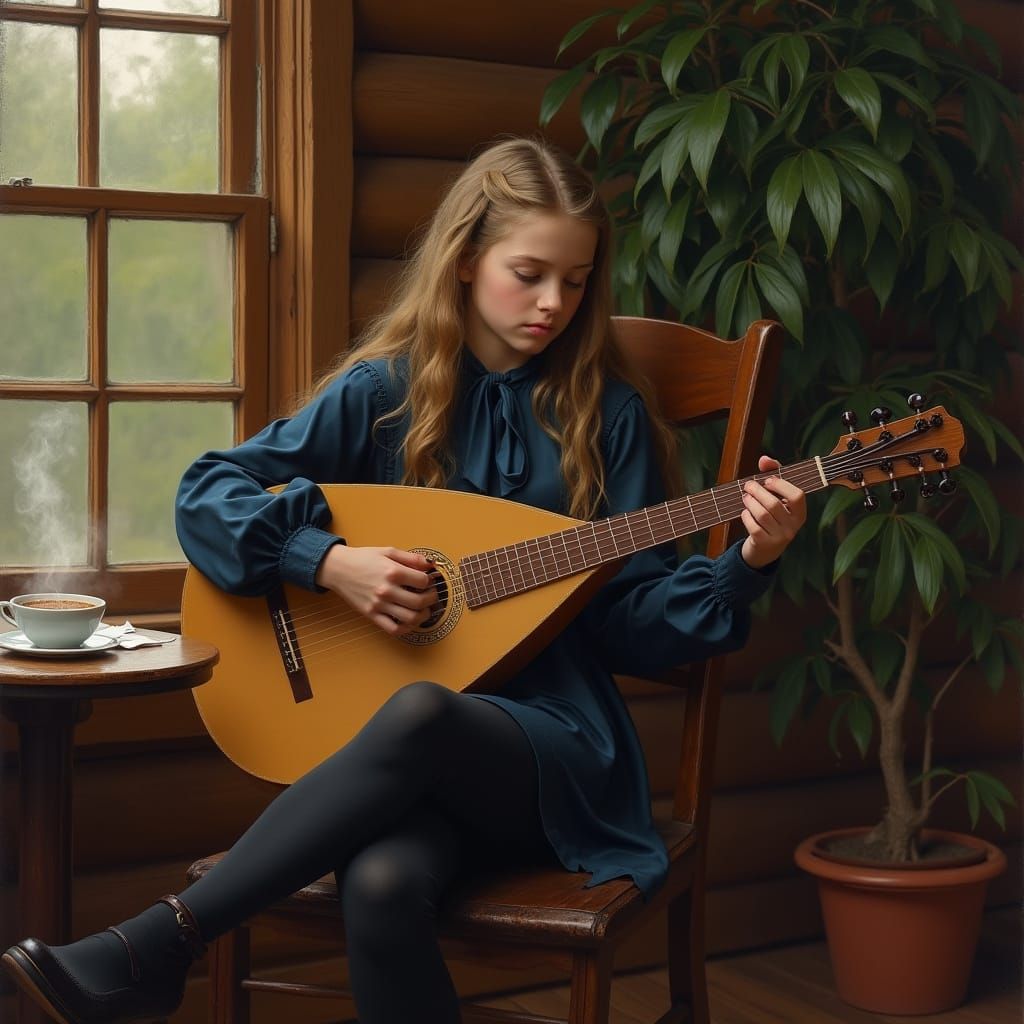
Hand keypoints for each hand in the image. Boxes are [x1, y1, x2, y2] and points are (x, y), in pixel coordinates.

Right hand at [315, 544, 437, 636]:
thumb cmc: (363, 558)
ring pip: (410, 618)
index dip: (430, 581)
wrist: (338, 568)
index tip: (429, 580)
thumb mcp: (388, 551)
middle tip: (432, 595)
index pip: (423, 581)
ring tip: (424, 609)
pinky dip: (406, 629)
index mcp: (392, 572)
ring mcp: (379, 604)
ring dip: (423, 615)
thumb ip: (411, 558)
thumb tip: (430, 565)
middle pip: (420, 601)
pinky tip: (410, 621)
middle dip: (431, 599)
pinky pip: (393, 629)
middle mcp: (386, 590)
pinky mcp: (371, 615)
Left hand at [739, 455, 806, 568]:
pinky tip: (745, 512)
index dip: (781, 485)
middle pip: (774, 504)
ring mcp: (779, 537)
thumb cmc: (773, 516)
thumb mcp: (778, 496)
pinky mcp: (765, 543)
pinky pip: (753, 526)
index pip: (797, 496)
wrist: (765, 549)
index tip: (767, 480)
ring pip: (762, 514)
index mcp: (800, 513)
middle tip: (748, 485)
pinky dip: (746, 516)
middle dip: (757, 491)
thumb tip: (764, 459)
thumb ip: (774, 475)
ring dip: (750, 502)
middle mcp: (793, 526)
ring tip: (745, 497)